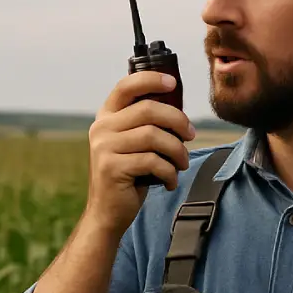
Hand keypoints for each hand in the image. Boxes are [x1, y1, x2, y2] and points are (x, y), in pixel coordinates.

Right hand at [84, 71, 194, 237]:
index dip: (151, 79)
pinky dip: (169, 172)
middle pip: (148, 110)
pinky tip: (170, 181)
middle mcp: (101, 128)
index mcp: (106, 117)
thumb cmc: (129, 175)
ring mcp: (104, 148)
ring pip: (154, 136)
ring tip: (182, 164)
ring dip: (177, 151)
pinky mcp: (112, 168)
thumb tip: (179, 110)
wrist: (108, 212)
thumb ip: (145, 124)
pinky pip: (153, 161)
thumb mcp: (132, 144)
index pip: (126, 86)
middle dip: (177, 121)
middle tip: (191, 135)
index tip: (172, 83)